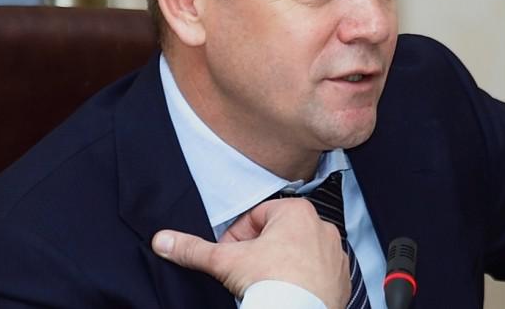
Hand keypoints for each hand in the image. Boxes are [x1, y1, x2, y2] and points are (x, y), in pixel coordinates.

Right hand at [152, 198, 350, 308]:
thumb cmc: (272, 284)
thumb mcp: (225, 261)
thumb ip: (194, 249)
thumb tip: (163, 240)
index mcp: (296, 212)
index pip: (257, 216)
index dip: (238, 237)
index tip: (231, 256)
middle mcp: (321, 227)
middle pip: (279, 234)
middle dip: (260, 251)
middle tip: (246, 273)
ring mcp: (335, 253)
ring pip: (300, 253)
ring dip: (283, 265)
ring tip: (268, 285)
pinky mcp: (341, 277)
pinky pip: (319, 273)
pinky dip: (304, 281)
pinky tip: (289, 294)